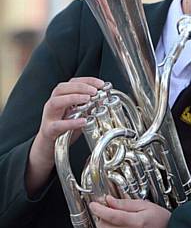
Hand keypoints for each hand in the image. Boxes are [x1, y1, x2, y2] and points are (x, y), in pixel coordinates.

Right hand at [27, 77, 103, 194]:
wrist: (49, 146)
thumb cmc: (65, 128)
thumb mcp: (79, 114)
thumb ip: (90, 107)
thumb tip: (104, 100)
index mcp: (61, 98)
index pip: (72, 83)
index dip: (86, 80)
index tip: (100, 83)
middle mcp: (53, 104)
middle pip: (62, 88)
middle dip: (80, 87)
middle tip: (94, 91)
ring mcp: (49, 116)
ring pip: (56, 102)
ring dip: (73, 98)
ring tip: (88, 99)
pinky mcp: (49, 130)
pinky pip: (58, 125)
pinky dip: (71, 122)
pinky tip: (83, 121)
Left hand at [89, 196, 169, 227]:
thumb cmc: (161, 219)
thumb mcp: (145, 205)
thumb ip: (125, 203)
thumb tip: (109, 200)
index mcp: (137, 221)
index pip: (111, 215)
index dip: (99, 209)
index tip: (94, 205)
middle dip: (101, 218)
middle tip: (105, 213)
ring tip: (111, 224)